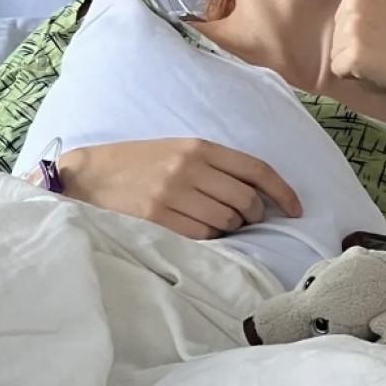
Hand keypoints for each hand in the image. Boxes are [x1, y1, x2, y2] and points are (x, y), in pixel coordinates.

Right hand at [56, 138, 300, 240]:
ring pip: (227, 222)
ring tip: (213, 221)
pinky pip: (202, 236)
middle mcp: (190, 169)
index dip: (283, 192)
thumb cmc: (139, 164)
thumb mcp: (178, 151)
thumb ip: (215, 166)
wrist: (89, 175)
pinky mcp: (158, 219)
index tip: (296, 209)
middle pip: (246, 201)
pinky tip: (196, 229)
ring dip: (229, 228)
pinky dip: (208, 238)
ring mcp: (173, 195)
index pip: (256, 170)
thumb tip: (258, 194)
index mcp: (199, 148)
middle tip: (244, 219)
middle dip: (254, 216)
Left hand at [330, 0, 385, 100]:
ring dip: (358, 61)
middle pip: (340, 30)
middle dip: (361, 43)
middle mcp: (353, 1)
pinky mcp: (349, 55)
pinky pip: (340, 69)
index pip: (349, 12)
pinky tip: (380, 71)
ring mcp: (351, 28)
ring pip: (338, 50)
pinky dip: (357, 76)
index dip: (370, 26)